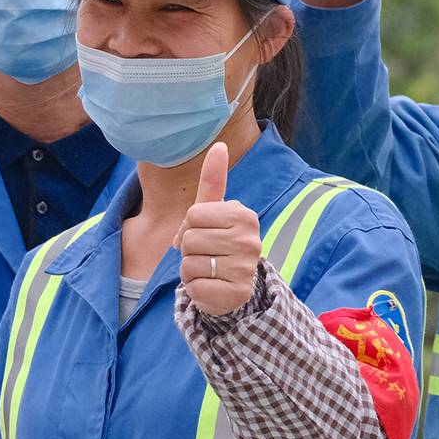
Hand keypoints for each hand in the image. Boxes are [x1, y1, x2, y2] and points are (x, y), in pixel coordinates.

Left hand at [176, 143, 262, 315]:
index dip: (188, 227)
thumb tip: (220, 144)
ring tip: (208, 270)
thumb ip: (213, 181)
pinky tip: (210, 286)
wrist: (231, 285)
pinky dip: (194, 289)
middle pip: (189, 240)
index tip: (202, 234)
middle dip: (188, 250)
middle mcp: (251, 240)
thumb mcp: (213, 213)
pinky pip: (195, 287)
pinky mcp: (236, 293)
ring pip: (190, 264)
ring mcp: (246, 268)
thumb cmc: (216, 243)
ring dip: (190, 270)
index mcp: (244, 216)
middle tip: (205, 255)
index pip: (193, 215)